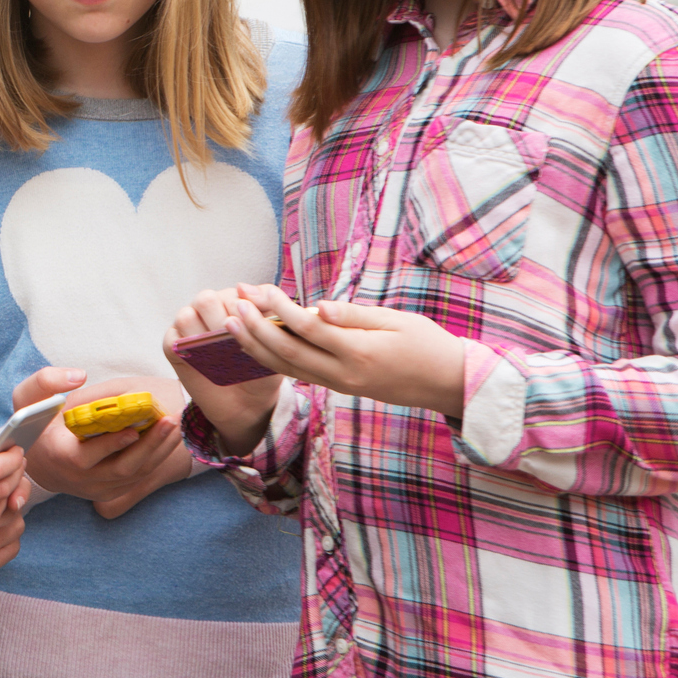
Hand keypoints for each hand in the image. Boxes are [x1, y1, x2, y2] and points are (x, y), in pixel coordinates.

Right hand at [15, 371, 192, 517]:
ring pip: (136, 475)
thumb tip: (78, 376)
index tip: (132, 429)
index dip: (110, 445)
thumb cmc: (35, 426)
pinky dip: (157, 458)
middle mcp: (79, 479)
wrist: (40, 462)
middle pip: (121, 468)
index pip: (86, 457)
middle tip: (169, 420)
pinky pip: (139, 479)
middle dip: (149, 445)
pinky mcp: (111, 493)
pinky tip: (169, 438)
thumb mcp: (27, 399)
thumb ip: (46, 382)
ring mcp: (97, 489)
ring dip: (160, 450)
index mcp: (59, 455)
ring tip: (176, 425)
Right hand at [166, 287, 284, 452]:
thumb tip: (243, 287)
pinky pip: (173, 339)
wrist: (247, 404)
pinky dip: (188, 350)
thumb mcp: (274, 344)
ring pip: (186, 316)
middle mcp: (210, 309)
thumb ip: (266, 313)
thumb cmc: (263, 371)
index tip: (254, 329)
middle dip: (222, 322)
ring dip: (204, 336)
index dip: (245, 310)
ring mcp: (189, 327)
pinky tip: (204, 362)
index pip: (236, 293)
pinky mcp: (174, 346)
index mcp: (235, 302)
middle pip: (206, 299)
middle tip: (235, 344)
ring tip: (220, 355)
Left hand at [225, 283, 467, 417]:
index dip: (279, 309)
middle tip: (233, 304)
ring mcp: (339, 385)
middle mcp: (343, 374)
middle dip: (255, 328)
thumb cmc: (427, 344)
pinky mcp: (338, 388)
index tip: (260, 290)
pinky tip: (255, 344)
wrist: (448, 384)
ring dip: (255, 346)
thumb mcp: (396, 321)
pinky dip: (272, 359)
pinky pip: (298, 374)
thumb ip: (353, 315)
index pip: (308, 328)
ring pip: (286, 367)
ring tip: (230, 324)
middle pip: (287, 352)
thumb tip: (317, 306)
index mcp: (358, 353)